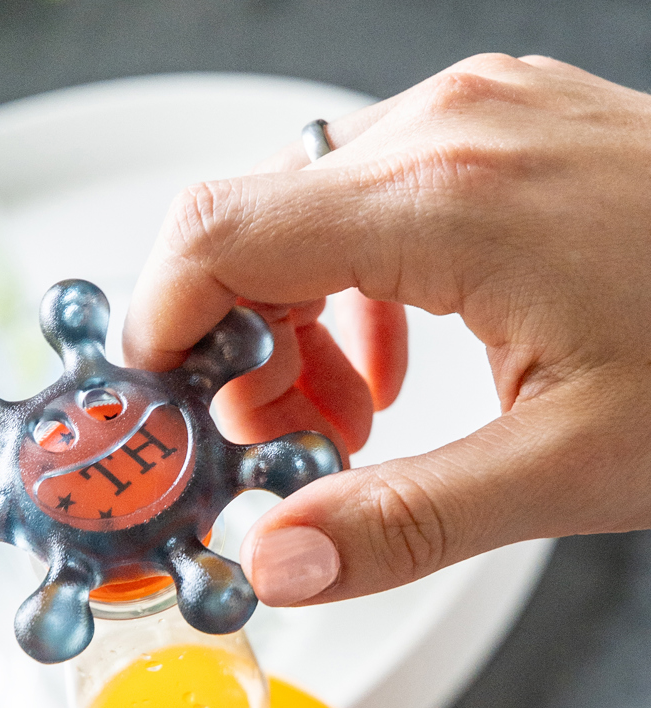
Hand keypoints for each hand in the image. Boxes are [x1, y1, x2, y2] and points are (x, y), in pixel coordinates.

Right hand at [121, 54, 650, 607]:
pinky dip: (347, 289)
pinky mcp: (490, 134)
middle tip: (289, 443)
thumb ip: (403, 520)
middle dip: (236, 351)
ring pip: (298, 216)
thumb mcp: (566, 466)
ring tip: (354, 415)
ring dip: (292, 325)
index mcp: (445, 200)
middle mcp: (444, 132)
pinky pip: (362, 202)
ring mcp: (470, 120)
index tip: (172, 409)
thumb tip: (280, 564)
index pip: (217, 235)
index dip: (163, 327)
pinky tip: (396, 357)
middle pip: (244, 228)